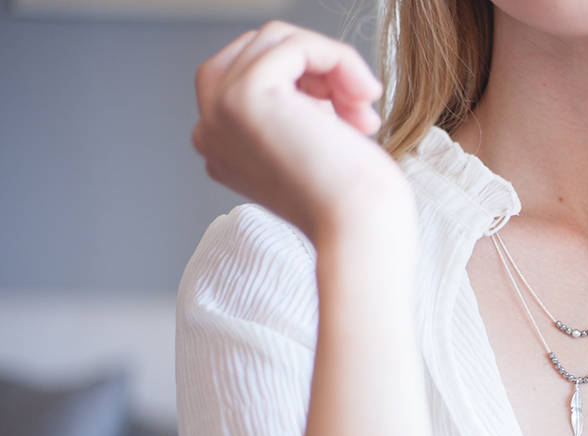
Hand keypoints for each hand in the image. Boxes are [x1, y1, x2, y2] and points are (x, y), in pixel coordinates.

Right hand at [190, 20, 414, 248]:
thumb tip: (316, 63)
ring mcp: (219, 110)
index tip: (348, 118)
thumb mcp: (313, 145)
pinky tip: (364, 95)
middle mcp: (210, 129)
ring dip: (335, 65)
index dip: (309, 82)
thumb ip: (298, 108)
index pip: (253, 75)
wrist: (360, 229)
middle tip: (359, 111)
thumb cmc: (354, 201)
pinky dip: (340, 60)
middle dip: (319, 69)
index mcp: (222, 146)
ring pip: (279, 40)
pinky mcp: (243, 94)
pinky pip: (297, 44)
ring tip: (363, 109)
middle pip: (261, 50)